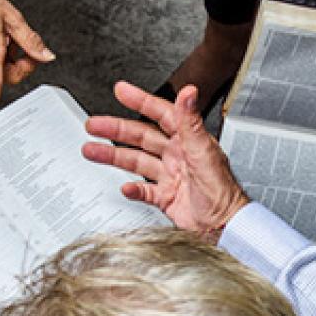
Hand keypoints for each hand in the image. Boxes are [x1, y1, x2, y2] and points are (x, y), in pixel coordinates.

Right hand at [83, 81, 249, 238]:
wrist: (224, 224)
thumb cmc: (222, 189)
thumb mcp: (204, 150)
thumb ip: (191, 121)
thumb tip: (188, 92)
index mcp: (187, 140)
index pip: (160, 114)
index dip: (140, 101)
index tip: (122, 91)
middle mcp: (177, 155)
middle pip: (141, 137)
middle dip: (116, 130)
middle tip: (94, 124)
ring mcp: (170, 176)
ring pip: (137, 162)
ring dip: (114, 156)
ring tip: (92, 150)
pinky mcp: (166, 197)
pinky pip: (144, 190)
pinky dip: (132, 189)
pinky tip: (124, 187)